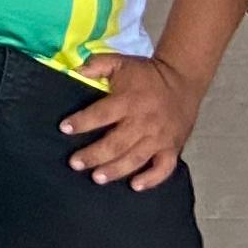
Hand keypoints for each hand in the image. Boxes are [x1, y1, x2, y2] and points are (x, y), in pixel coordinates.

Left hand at [58, 54, 201, 188]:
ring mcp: (160, 137)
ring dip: (116, 170)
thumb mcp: (120, 62)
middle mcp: (144, 122)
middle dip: (94, 155)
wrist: (183, 79)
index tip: (64, 128)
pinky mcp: (173, 147)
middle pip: (116, 143)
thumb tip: (77, 71)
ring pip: (136, 158)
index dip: (82, 121)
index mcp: (129, 100)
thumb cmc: (146, 74)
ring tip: (97, 178)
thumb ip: (97, 64)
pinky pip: (164, 168)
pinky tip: (135, 185)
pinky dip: (151, 179)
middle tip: (75, 163)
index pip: (102, 113)